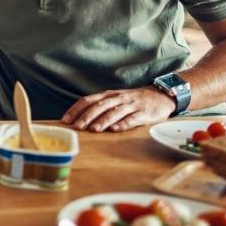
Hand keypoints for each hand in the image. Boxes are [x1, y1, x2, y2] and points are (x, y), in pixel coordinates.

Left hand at [60, 86, 176, 131]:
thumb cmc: (133, 100)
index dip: (76, 109)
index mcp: (108, 95)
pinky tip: (115, 130)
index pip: (88, 100)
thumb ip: (100, 107)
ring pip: (114, 112)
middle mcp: (117, 98)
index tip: (65, 120)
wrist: (160, 95)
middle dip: (86, 116)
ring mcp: (131, 105)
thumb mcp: (114, 99)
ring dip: (103, 121)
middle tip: (77, 127)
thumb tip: (79, 119)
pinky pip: (132, 119)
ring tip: (94, 129)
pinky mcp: (143, 113)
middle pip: (99, 106)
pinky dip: (123, 124)